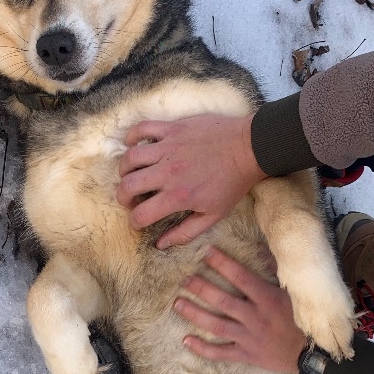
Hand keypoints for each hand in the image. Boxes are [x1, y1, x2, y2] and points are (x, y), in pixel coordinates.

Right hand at [116, 113, 265, 248]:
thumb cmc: (233, 184)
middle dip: (123, 197)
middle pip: (127, 186)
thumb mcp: (213, 215)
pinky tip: (134, 145)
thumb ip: (185, 233)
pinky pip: (142, 128)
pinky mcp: (172, 128)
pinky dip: (132, 136)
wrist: (250, 149)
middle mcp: (168, 172)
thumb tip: (161, 245)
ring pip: (130, 158)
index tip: (139, 220)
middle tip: (131, 199)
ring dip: (125, 169)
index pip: (141, 214)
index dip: (134, 222)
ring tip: (131, 174)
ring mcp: (169, 148)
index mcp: (177, 196)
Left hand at [173, 246, 305, 373]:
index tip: (207, 253)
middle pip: (222, 300)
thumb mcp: (295, 293)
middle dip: (201, 288)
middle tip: (184, 280)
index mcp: (268, 299)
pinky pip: (221, 353)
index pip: (241, 277)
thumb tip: (262, 249)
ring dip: (195, 314)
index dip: (223, 263)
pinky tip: (185, 340)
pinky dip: (202, 348)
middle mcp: (255, 317)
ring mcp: (249, 338)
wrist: (314, 354)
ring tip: (178, 303)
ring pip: (216, 325)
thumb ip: (277, 271)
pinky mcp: (246, 355)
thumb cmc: (304, 320)